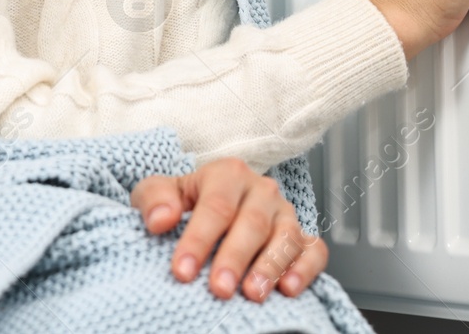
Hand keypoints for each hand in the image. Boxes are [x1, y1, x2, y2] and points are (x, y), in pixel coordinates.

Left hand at [131, 157, 326, 301]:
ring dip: (270, 267)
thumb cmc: (185, 202)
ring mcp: (285, 214)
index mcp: (227, 174)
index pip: (215, 206)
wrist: (213, 206)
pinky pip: (314, 251)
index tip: (182, 271)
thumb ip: (154, 200)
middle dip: (234, 258)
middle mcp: (261, 190)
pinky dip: (305, 269)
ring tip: (252, 294)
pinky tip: (289, 289)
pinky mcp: (304, 237)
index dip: (198, 240)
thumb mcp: (160, 193)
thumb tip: (160, 220)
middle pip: (251, 223)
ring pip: (285, 237)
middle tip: (218, 289)